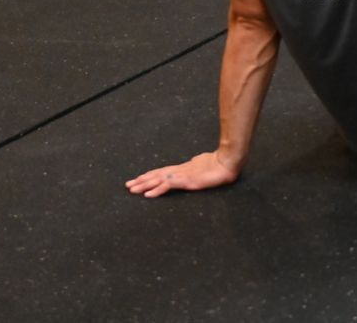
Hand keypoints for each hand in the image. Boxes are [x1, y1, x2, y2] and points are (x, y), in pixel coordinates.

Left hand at [125, 151, 240, 197]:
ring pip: (158, 179)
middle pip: (157, 175)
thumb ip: (198, 167)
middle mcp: (180, 170)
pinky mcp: (186, 181)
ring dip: (144, 184)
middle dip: (142, 180)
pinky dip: (156, 190)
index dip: (151, 175)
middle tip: (128, 185)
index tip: (139, 178)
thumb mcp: (206, 167)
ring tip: (132, 189)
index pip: (163, 171)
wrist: (229, 161)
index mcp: (184, 168)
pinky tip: (147, 195)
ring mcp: (182, 175)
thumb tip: (196, 165)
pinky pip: (167, 185)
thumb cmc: (221, 164)